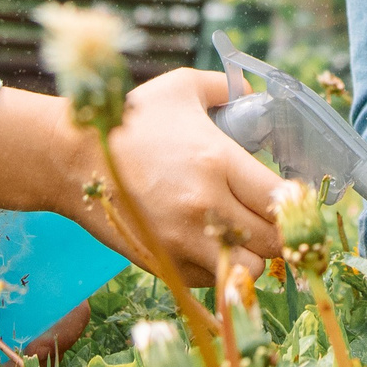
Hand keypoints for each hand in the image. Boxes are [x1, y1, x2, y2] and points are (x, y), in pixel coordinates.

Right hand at [86, 68, 286, 287]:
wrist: (71, 160)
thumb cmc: (130, 121)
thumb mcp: (180, 87)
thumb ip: (224, 88)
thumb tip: (254, 96)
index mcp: (217, 162)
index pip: (281, 198)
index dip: (295, 201)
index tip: (291, 195)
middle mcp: (206, 207)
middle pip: (273, 240)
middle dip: (280, 230)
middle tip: (272, 217)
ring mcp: (184, 241)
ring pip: (249, 268)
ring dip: (254, 254)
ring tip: (245, 235)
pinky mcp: (165, 263)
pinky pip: (212, 279)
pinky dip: (220, 266)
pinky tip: (212, 243)